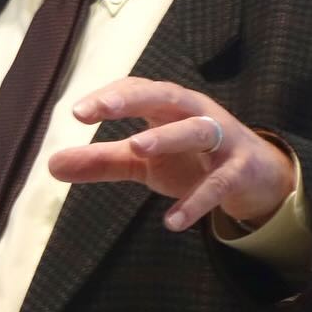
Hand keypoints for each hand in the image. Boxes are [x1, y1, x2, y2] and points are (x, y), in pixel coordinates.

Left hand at [48, 77, 293, 231]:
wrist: (259, 179)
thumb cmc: (193, 160)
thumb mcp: (144, 161)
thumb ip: (101, 160)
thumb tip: (51, 164)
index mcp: (170, 106)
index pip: (137, 89)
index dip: (109, 97)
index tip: (77, 112)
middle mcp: (197, 113)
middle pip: (166, 96)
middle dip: (131, 100)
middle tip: (97, 110)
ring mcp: (223, 140)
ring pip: (197, 130)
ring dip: (168, 136)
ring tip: (137, 147)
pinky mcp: (241, 171)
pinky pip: (218, 184)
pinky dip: (197, 201)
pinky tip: (172, 221)